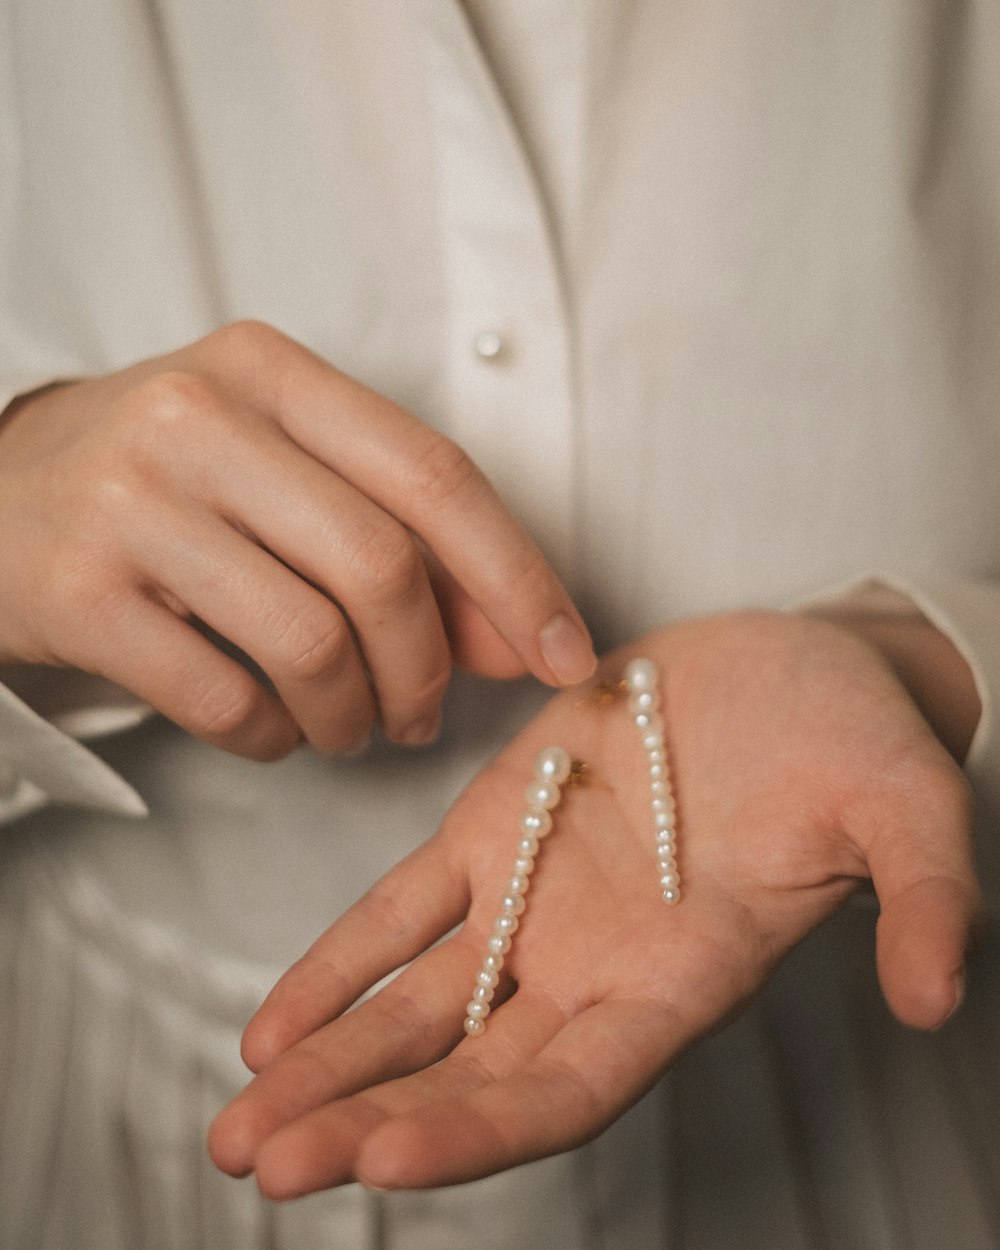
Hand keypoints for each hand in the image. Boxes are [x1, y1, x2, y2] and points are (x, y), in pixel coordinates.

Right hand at [0, 322, 593, 757]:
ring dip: (355, 713)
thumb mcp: (290, 477)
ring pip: (309, 642)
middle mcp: (199, 420)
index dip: (517, 578)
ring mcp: (129, 505)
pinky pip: (223, 699)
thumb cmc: (178, 486)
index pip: (434, 475)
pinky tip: (274, 728)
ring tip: (350, 727)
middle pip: (381, 566)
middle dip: (427, 666)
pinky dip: (273, 737)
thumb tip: (523, 643)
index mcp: (271, 372)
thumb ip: (411, 545)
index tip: (567, 657)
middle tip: (424, 713)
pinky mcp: (76, 595)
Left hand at [208, 611, 983, 1194]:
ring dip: (330, 1064)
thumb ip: (923, 896)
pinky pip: (406, 908)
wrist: (795, 664)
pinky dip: (340, 962)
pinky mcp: (499, 826)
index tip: (385, 1160)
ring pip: (419, 1005)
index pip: (568, 1085)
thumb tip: (931, 994)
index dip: (480, 1130)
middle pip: (467, 1073)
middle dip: (366, 1122)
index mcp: (682, 980)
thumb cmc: (854, 739)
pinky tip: (271, 1025)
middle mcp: (596, 963)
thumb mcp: (905, 804)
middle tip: (265, 1164)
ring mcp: (538, 899)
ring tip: (241, 1125)